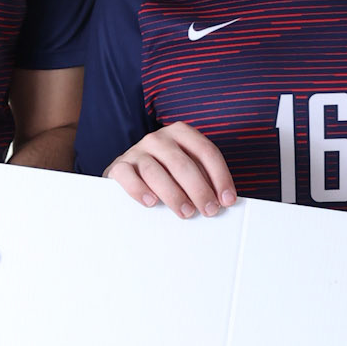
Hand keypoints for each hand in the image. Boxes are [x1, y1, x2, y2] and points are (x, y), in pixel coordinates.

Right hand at [106, 123, 237, 217]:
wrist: (128, 173)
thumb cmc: (166, 174)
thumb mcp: (186, 170)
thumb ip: (202, 178)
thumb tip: (223, 201)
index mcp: (181, 133)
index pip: (206, 152)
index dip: (220, 177)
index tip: (228, 200)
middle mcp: (159, 138)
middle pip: (183, 164)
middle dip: (199, 189)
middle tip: (209, 210)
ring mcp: (137, 150)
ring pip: (156, 171)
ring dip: (174, 194)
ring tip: (186, 212)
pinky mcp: (119, 166)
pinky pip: (128, 177)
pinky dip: (140, 190)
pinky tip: (152, 203)